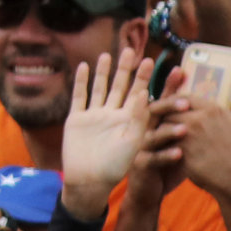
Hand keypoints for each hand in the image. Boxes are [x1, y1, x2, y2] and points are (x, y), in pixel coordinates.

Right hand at [57, 47, 157, 221]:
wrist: (90, 180)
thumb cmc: (116, 166)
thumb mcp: (132, 142)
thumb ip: (137, 118)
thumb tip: (144, 94)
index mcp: (130, 121)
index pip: (141, 95)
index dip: (146, 78)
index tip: (153, 61)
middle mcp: (113, 116)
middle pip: (121, 87)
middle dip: (127, 70)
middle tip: (132, 50)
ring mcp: (94, 116)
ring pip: (100, 88)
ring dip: (103, 72)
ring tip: (108, 54)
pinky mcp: (77, 119)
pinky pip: (80, 96)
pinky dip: (81, 81)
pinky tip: (83, 67)